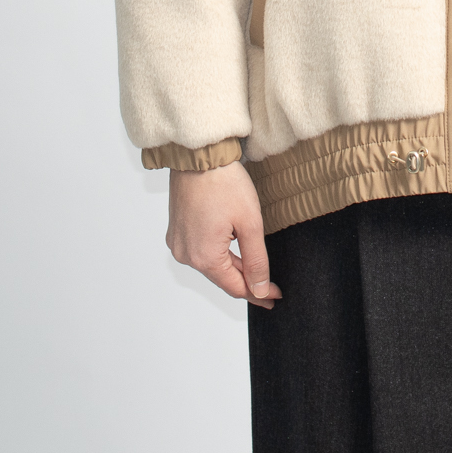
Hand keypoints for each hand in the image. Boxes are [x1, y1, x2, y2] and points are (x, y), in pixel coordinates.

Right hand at [167, 161, 281, 308]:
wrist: (199, 154)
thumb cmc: (224, 183)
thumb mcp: (250, 223)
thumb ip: (256, 260)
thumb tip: (261, 290)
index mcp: (204, 257)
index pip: (235, 287)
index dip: (258, 294)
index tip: (275, 297)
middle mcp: (186, 255)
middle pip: (222, 277)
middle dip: (247, 281)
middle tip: (270, 288)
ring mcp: (178, 243)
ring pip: (211, 264)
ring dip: (232, 266)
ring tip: (253, 268)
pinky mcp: (176, 231)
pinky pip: (200, 250)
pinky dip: (217, 252)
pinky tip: (231, 248)